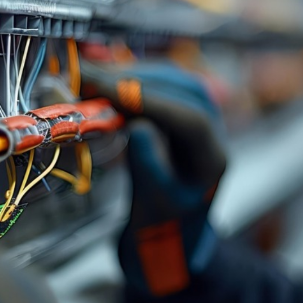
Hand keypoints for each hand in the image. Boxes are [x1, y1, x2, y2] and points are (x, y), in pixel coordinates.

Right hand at [83, 62, 225, 296]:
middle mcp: (213, 128)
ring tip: (89, 80)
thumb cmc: (164, 220)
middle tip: (89, 80)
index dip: (150, 102)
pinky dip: (130, 79)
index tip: (111, 92)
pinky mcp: (179, 106)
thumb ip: (150, 165)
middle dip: (133, 82)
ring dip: (129, 76)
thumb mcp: (154, 202)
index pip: (190, 120)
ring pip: (168, 80)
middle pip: (179, 90)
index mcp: (213, 158)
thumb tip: (139, 125)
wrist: (171, 226)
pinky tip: (102, 81)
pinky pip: (158, 84)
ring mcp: (199, 113)